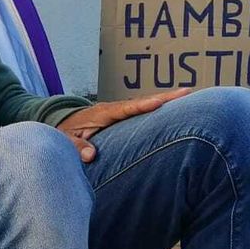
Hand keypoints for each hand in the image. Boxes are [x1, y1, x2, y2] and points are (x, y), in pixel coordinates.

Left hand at [56, 89, 192, 160]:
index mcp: (103, 113)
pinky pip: (142, 112)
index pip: (127, 108)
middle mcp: (114, 109)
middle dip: (165, 98)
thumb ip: (76, 147)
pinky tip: (174, 110)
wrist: (59, 126)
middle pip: (143, 102)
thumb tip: (91, 156)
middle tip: (188, 92)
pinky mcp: (121, 117)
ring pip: (145, 106)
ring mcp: (119, 112)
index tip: (161, 102)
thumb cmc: (62, 133)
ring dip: (166, 102)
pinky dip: (158, 109)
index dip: (144, 105)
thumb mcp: (65, 141)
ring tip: (189, 97)